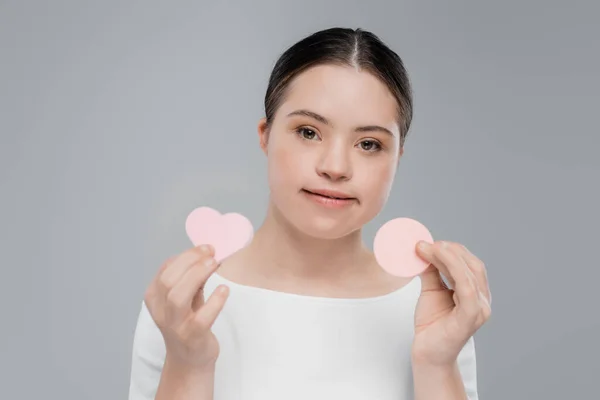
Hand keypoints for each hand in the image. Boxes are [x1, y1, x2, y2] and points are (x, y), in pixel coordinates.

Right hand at [144, 244, 229, 370]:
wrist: (189, 359)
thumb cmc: (187, 322)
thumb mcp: (185, 297)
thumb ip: (192, 277)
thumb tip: (208, 253)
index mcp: (155, 297)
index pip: (166, 269)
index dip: (186, 255)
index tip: (206, 247)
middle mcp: (161, 311)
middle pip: (168, 280)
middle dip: (190, 262)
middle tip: (212, 253)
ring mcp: (175, 326)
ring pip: (178, 297)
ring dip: (197, 276)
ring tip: (215, 264)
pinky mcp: (191, 338)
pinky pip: (200, 319)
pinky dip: (214, 302)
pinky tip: (224, 290)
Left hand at [411, 240, 491, 366]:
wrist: (427, 353)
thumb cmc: (432, 324)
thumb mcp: (431, 291)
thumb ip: (431, 271)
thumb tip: (424, 249)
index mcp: (476, 293)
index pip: (470, 264)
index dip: (453, 250)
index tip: (430, 242)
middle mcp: (482, 300)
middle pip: (472, 266)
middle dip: (450, 251)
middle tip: (426, 244)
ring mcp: (479, 310)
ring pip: (469, 274)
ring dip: (448, 257)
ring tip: (427, 248)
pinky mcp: (470, 318)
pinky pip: (466, 290)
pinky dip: (453, 270)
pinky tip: (437, 260)